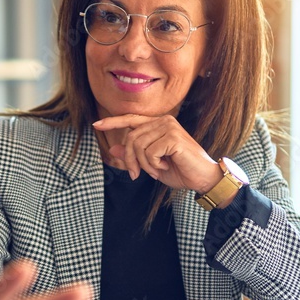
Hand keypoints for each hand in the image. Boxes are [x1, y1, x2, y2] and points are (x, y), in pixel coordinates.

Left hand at [94, 114, 220, 191]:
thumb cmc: (180, 171)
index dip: (113, 122)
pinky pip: (149, 152)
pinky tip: (166, 165)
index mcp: (158, 124)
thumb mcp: (151, 165)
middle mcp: (163, 121)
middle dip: (130, 160)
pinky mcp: (173, 137)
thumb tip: (113, 150)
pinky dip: (153, 164)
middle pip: (130, 138)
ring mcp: (169, 127)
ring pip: (138, 145)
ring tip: (157, 169)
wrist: (202, 178)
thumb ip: (133, 156)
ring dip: (144, 164)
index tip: (96, 125)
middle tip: (138, 174)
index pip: (131, 120)